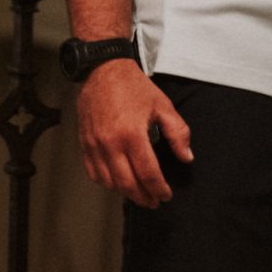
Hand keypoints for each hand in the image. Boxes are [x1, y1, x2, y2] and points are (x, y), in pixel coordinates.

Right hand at [77, 60, 192, 206]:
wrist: (103, 69)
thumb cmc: (133, 86)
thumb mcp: (163, 105)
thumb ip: (178, 133)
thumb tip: (186, 157)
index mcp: (132, 134)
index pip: (148, 173)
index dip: (159, 189)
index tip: (166, 195)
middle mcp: (111, 143)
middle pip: (127, 183)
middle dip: (143, 197)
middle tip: (153, 202)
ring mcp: (95, 144)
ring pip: (109, 182)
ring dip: (124, 192)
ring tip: (138, 194)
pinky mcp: (84, 142)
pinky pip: (92, 172)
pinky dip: (105, 182)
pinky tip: (117, 182)